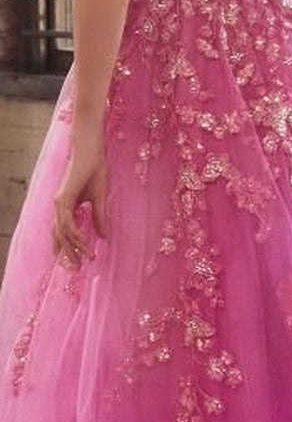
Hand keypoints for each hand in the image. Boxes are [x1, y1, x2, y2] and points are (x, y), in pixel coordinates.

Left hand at [52, 136, 109, 266]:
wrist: (90, 152)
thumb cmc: (95, 169)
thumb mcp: (99, 199)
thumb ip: (99, 217)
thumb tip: (103, 236)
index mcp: (67, 206)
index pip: (63, 231)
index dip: (70, 246)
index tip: (80, 260)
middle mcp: (60, 206)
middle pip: (59, 236)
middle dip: (67, 254)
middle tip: (76, 270)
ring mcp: (60, 203)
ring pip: (63, 233)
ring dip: (73, 248)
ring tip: (83, 261)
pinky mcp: (64, 199)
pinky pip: (68, 223)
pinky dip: (76, 236)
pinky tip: (85, 245)